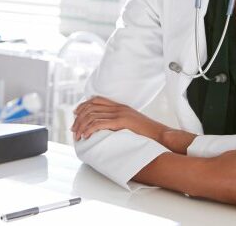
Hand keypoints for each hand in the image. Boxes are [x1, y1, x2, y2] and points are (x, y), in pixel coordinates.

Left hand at [72, 96, 195, 152]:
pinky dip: (90, 129)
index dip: (83, 106)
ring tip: (77, 135)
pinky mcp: (121, 122)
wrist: (161, 135)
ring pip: (93, 115)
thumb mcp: (131, 124)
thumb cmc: (148, 134)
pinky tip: (86, 136)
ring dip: (82, 125)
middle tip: (73, 129)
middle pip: (91, 107)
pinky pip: (100, 123)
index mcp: (120, 106)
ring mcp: (120, 113)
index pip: (96, 100)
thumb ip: (119, 122)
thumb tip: (107, 129)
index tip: (76, 114)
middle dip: (79, 118)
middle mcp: (118, 107)